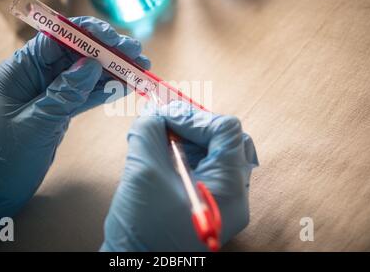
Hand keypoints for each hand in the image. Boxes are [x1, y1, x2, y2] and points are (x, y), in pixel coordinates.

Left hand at [0, 17, 149, 250]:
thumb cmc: (7, 156)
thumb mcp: (38, 121)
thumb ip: (66, 92)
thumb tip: (92, 63)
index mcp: (19, 69)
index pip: (56, 39)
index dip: (87, 34)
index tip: (114, 38)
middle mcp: (35, 74)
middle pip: (76, 53)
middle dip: (107, 50)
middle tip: (137, 53)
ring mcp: (49, 91)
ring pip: (85, 73)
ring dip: (112, 70)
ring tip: (140, 67)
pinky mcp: (60, 108)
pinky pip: (86, 94)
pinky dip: (106, 90)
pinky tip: (127, 85)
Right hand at [101, 101, 257, 250]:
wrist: (135, 268)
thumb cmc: (143, 230)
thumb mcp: (143, 173)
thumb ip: (148, 133)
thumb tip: (153, 112)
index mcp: (228, 188)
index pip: (226, 131)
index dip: (194, 117)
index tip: (164, 118)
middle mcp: (234, 196)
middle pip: (226, 142)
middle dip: (194, 128)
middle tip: (166, 127)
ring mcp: (223, 203)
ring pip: (216, 154)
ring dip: (189, 141)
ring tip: (160, 142)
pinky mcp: (209, 206)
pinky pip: (206, 171)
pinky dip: (186, 157)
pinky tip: (163, 158)